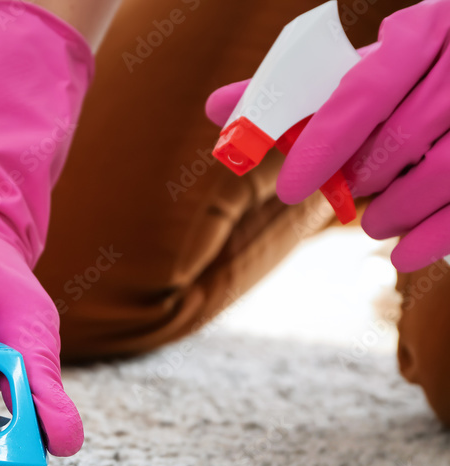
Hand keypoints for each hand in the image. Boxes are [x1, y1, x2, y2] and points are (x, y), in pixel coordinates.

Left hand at [206, 0, 449, 271]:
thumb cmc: (416, 78)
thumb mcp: (365, 73)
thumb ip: (295, 93)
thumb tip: (216, 108)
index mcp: (426, 29)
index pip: (365, 90)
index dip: (322, 144)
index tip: (288, 190)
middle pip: (406, 134)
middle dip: (364, 178)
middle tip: (347, 195)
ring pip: (446, 170)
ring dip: (398, 209)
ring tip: (374, 223)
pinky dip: (436, 236)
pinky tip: (404, 257)